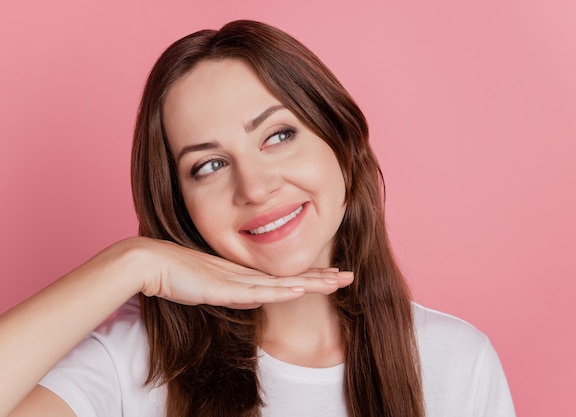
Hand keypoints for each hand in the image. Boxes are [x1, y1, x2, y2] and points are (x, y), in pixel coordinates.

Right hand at [127, 237, 352, 308]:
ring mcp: (236, 279)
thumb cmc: (176, 273)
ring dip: (311, 283)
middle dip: (321, 277)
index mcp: (245, 274)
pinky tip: (300, 289)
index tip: (332, 276)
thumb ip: (233, 292)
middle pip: (291, 277)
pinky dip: (281, 291)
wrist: (150, 262)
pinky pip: (258, 291)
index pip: (285, 277)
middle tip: (349, 276)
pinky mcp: (223, 286)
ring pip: (282, 283)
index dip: (310, 277)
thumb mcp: (211, 287)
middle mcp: (246, 275)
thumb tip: (255, 298)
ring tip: (338, 281)